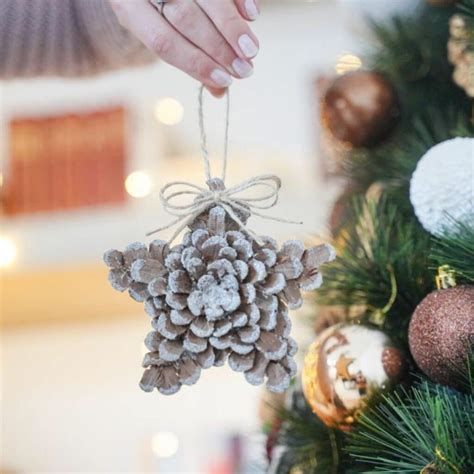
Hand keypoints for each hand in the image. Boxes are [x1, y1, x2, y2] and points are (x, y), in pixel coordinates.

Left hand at [109, 0, 259, 96]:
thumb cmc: (156, 14)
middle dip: (219, 48)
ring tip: (252, 50)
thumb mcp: (162, 36)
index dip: (196, 64)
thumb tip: (220, 91)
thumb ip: (189, 60)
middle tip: (244, 69)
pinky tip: (253, 15)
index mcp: (129, 8)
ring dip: (233, 26)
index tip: (224, 81)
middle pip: (186, 18)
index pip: (164, 42)